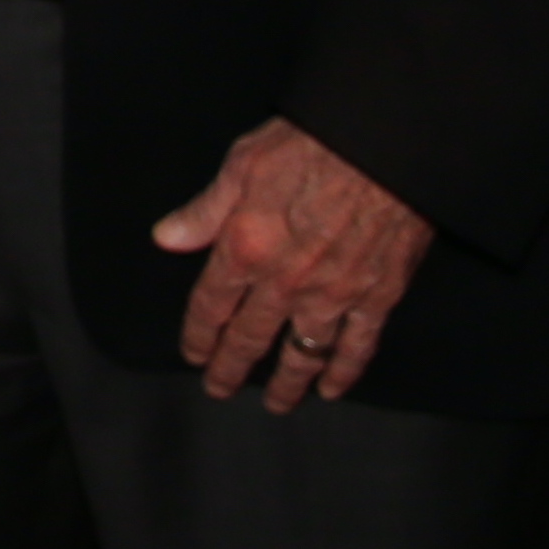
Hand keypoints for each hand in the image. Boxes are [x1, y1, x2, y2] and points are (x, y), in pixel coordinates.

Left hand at [152, 117, 432, 411]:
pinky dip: (344, 372)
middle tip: (221, 390)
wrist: (382, 146)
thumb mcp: (241, 164)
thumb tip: (166, 238)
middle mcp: (285, 282)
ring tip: (277, 404)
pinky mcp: (376, 297)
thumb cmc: (310, 144)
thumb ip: (205, 209)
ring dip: (287, 383)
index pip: (211, 306)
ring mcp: (333, 295)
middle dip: (232, 368)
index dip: (199, 335)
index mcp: (246, 249)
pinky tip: (333, 388)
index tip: (193, 355)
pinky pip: (357, 346)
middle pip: (251, 338)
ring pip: (303, 352)